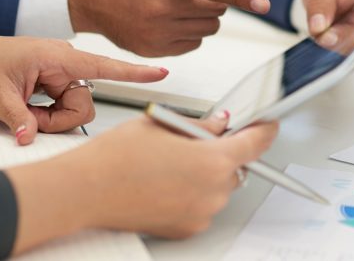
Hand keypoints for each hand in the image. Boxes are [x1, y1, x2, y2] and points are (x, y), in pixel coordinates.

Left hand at [0, 31, 167, 144]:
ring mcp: (58, 73)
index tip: (161, 72)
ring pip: (73, 108)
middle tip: (28, 121)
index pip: (102, 66)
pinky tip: (26, 107)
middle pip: (83, 102)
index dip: (133, 72)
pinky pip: (61, 106)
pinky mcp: (53, 82)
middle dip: (59, 120)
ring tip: (21, 111)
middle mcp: (63, 62)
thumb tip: (32, 138)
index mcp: (55, 56)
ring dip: (50, 118)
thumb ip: (19, 118)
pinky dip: (45, 114)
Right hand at [5, 113, 278, 253]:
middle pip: (235, 166)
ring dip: (205, 173)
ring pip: (218, 187)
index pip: (255, 143)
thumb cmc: (116, 156)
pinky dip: (192, 192)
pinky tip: (164, 181)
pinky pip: (202, 204)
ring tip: (169, 162)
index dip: (264, 131)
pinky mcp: (187, 228)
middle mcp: (213, 190)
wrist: (86, 190)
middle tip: (194, 140)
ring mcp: (201, 212)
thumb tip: (219, 124)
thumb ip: (200, 125)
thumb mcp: (162, 124)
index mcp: (212, 159)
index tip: (267, 126)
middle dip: (222, 151)